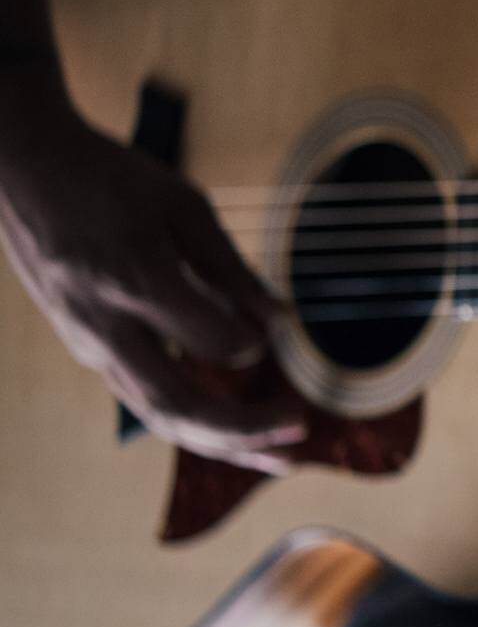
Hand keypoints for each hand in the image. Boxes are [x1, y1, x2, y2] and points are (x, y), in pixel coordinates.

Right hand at [0, 84, 303, 472]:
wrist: (24, 170)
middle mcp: (105, 325)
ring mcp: (90, 344)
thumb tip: (284, 322)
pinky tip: (238, 432)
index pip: (209, 340)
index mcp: (134, 280)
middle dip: (243, 430)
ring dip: (224, 442)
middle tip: (301, 431)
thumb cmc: (111, 179)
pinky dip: (196, 422)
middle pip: (177, 404)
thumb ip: (232, 269)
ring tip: (282, 456)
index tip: (277, 329)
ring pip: (159, 414)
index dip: (251, 342)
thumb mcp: (183, 206)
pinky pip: (145, 399)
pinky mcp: (88, 350)